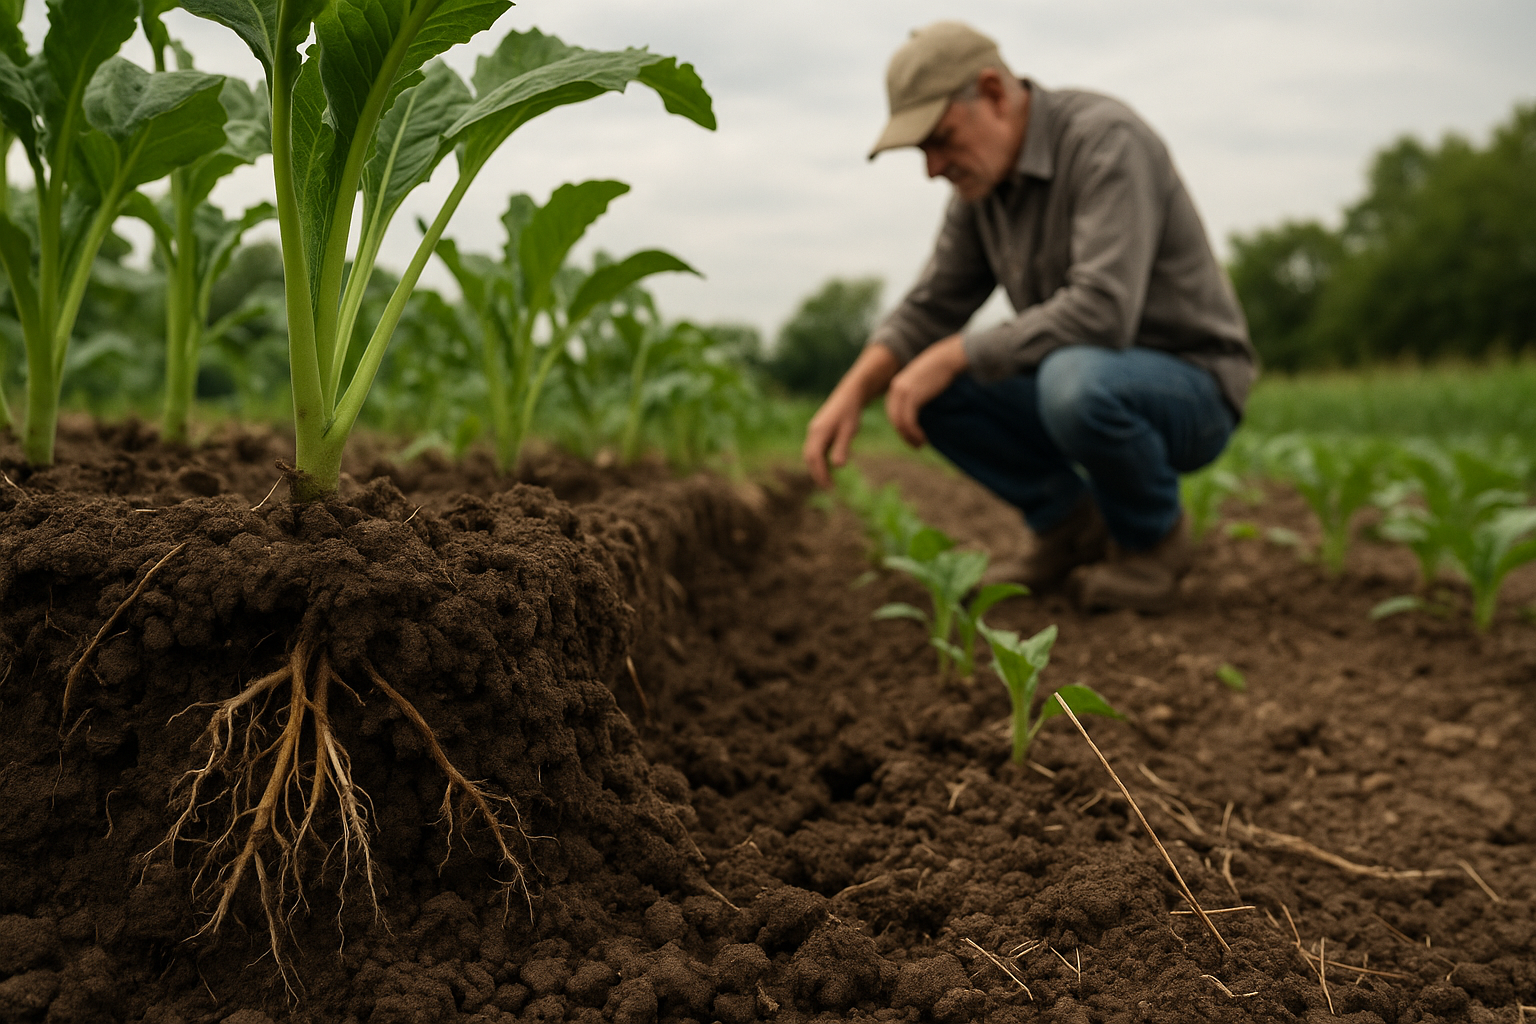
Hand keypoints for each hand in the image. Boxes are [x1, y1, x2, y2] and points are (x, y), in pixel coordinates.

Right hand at [802, 344, 900, 487]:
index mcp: (819, 432)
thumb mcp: (850, 430)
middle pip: (809, 458)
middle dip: (817, 474)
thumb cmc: (851, 412)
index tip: (830, 487)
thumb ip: (842, 447)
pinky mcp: (818, 429)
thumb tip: (837, 466)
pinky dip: (819, 460)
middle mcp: (813, 431)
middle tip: (829, 488)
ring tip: (829, 481)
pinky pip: (815, 448)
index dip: (820, 474)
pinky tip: (829, 467)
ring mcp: (814, 430)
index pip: (814, 458)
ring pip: (810, 454)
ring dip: (817, 468)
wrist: (850, 393)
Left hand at [884, 333, 967, 447]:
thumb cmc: (940, 371)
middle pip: (894, 419)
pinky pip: (907, 421)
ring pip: (899, 423)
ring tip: (920, 444)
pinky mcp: (912, 397)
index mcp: (896, 387)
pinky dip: (913, 433)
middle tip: (916, 445)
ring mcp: (902, 393)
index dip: (902, 427)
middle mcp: (895, 389)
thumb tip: (920, 410)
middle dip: (904, 435)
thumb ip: (917, 394)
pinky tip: (922, 438)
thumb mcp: (923, 383)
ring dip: (909, 437)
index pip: (893, 412)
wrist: (947, 358)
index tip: (913, 436)